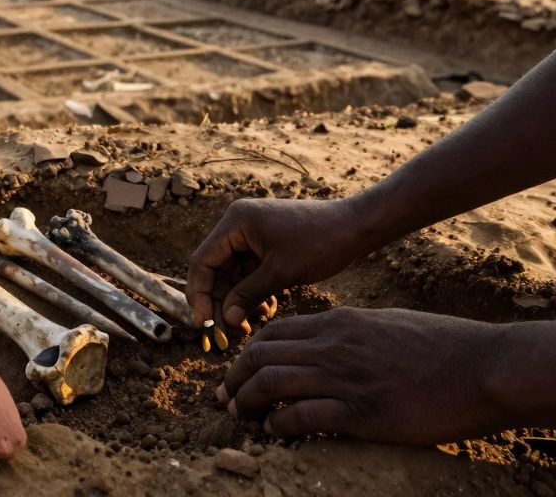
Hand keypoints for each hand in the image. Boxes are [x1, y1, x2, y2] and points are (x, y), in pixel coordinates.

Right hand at [186, 198, 376, 330]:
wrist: (356, 227)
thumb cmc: (321, 242)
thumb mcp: (281, 272)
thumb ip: (248, 295)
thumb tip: (225, 320)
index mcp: (236, 222)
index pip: (203, 261)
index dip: (199, 294)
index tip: (203, 324)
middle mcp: (239, 226)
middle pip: (216, 270)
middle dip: (221, 302)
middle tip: (228, 332)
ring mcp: (253, 236)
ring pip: (233, 275)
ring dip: (239, 301)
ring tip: (250, 324)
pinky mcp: (267, 246)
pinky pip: (250, 273)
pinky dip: (254, 293)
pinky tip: (266, 311)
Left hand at [218, 307, 505, 444]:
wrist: (486, 368)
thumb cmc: (445, 348)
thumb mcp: (388, 325)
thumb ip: (352, 333)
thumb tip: (327, 343)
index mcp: (341, 323)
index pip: (273, 331)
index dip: (248, 352)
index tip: (242, 371)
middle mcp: (335, 346)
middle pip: (260, 356)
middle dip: (235, 378)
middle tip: (227, 398)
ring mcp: (346, 379)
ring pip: (270, 383)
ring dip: (247, 403)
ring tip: (242, 417)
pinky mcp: (362, 413)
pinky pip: (300, 417)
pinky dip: (279, 425)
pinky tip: (277, 432)